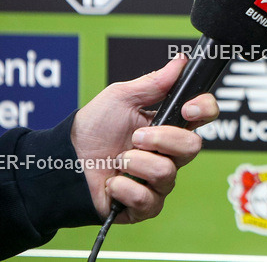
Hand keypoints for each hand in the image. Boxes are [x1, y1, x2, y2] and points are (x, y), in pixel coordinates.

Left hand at [70, 56, 218, 222]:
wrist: (63, 162)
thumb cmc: (91, 129)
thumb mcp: (121, 98)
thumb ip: (154, 82)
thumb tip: (180, 61)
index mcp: (168, 124)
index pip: (204, 115)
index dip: (203, 110)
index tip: (186, 108)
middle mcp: (169, 153)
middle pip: (193, 146)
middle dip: (161, 140)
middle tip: (135, 137)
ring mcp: (159, 181)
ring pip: (168, 173)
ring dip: (136, 164)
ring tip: (117, 160)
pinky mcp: (145, 206)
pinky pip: (149, 199)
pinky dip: (125, 189)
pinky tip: (112, 183)